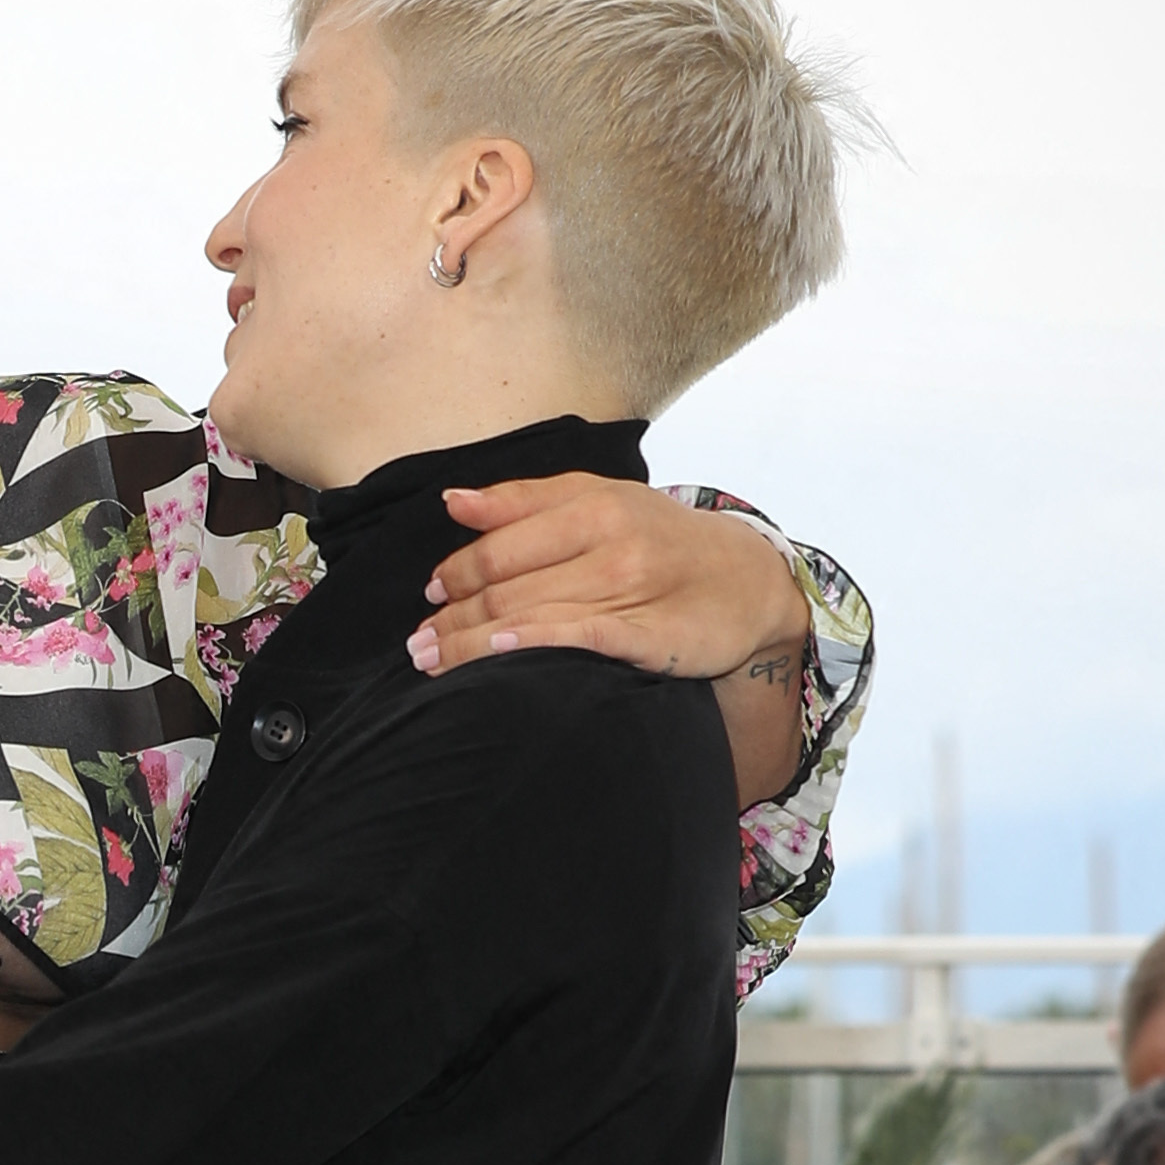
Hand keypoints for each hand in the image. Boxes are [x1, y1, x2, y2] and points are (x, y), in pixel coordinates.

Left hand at [410, 476, 808, 804]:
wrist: (748, 581)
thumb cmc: (662, 540)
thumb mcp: (600, 501)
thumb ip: (524, 501)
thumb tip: (454, 503)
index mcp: (592, 504)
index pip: (503, 543)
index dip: (458, 572)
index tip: (430, 597)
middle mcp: (610, 542)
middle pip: (509, 585)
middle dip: (452, 617)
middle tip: (416, 646)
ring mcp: (631, 589)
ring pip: (532, 614)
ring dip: (471, 643)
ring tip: (432, 663)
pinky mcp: (650, 635)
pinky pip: (579, 637)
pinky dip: (531, 643)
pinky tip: (497, 652)